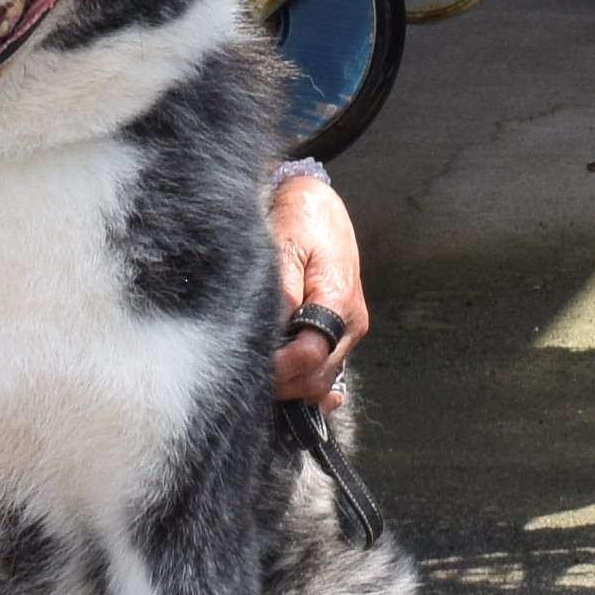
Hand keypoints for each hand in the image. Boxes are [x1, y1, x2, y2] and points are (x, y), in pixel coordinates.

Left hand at [268, 164, 366, 402]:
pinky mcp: (340, 333)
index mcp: (339, 303)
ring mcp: (348, 332)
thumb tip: (271, 333)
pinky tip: (286, 389)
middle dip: (281, 384)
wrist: (317, 205)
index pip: (310, 356)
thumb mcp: (285, 248)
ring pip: (322, 381)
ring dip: (291, 387)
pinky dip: (307, 384)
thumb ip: (282, 292)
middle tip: (244, 376)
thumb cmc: (300, 221)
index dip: (278, 368)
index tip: (246, 365)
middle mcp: (351, 324)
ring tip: (257, 378)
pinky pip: (327, 372)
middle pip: (317, 378)